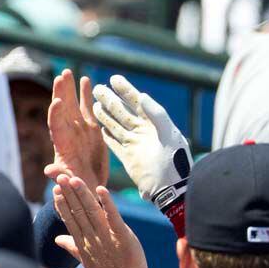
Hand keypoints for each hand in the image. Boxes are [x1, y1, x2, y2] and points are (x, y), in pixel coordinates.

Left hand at [45, 69, 109, 186]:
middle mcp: (69, 132)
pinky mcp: (91, 128)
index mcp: (62, 144)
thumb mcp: (68, 180)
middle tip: (61, 76)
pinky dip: (86, 94)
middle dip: (61, 93)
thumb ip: (60, 174)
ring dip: (70, 89)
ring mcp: (79, 128)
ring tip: (69, 72)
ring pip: (73, 104)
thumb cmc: (77, 184)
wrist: (89, 185)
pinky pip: (87, 107)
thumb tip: (49, 171)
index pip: (56, 125)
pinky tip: (86, 80)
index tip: (58, 101)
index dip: (56, 114)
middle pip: (62, 109)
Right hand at [53, 174, 146, 267]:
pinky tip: (101, 190)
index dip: (63, 203)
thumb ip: (71, 246)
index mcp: (83, 241)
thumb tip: (57, 239)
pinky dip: (107, 203)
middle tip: (60, 176)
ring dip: (82, 195)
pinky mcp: (121, 235)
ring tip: (74, 179)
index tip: (55, 189)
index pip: (70, 218)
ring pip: (91, 211)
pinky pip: (113, 217)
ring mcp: (106, 236)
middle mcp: (91, 236)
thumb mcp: (85, 259)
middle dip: (69, 193)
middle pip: (78, 211)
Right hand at [92, 75, 191, 210]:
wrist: (171, 189)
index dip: (126, 90)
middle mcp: (144, 132)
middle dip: (111, 100)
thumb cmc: (174, 162)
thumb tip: (142, 95)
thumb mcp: (169, 135)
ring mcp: (135, 145)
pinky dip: (107, 135)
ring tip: (94, 103)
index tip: (114, 78)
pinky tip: (99, 127)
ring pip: (117, 126)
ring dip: (105, 115)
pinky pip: (115, 144)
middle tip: (96, 88)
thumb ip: (157, 115)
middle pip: (123, 112)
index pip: (138, 102)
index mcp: (155, 124)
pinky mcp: (128, 158)